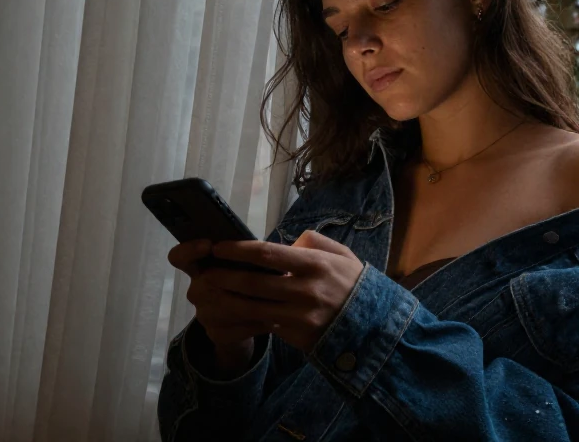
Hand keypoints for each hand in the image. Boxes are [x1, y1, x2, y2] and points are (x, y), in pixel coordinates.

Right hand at [167, 239, 274, 354]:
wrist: (244, 321)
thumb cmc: (246, 281)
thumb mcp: (246, 264)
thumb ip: (249, 255)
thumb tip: (272, 247)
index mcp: (200, 268)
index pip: (180, 257)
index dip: (189, 249)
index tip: (209, 245)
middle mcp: (197, 290)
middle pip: (207, 283)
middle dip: (238, 280)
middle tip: (264, 278)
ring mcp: (204, 314)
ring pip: (228, 307)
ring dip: (255, 304)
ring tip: (277, 299)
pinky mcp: (216, 334)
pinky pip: (239, 328)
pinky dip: (259, 323)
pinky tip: (273, 319)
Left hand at [205, 230, 364, 352]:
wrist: (373, 326)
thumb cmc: (353, 285)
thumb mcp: (342, 255)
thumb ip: (314, 241)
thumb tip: (287, 242)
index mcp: (315, 264)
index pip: (267, 254)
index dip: (238, 250)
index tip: (219, 246)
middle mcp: (305, 290)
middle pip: (253, 282)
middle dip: (224, 275)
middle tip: (205, 271)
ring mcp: (299, 316)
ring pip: (251, 307)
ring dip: (226, 299)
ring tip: (209, 292)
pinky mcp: (295, 336)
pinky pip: (262, 324)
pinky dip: (242, 319)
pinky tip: (228, 312)